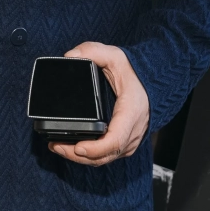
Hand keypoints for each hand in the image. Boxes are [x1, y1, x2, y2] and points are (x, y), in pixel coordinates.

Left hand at [49, 42, 148, 165]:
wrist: (155, 83)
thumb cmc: (135, 72)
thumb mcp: (115, 56)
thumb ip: (92, 51)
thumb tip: (69, 56)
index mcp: (131, 112)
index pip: (116, 139)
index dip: (96, 148)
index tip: (78, 147)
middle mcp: (133, 131)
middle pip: (106, 155)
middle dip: (78, 155)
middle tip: (55, 146)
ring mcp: (130, 140)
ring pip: (105, 159)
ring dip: (81, 158)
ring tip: (57, 147)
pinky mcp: (124, 143)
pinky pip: (107, 156)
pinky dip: (89, 156)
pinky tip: (72, 149)